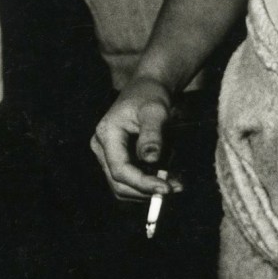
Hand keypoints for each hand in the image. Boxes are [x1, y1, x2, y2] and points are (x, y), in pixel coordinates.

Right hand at [90, 78, 181, 201]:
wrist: (147, 88)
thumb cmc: (151, 95)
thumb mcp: (155, 111)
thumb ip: (152, 134)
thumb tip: (151, 160)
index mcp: (107, 134)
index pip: (120, 169)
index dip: (142, 183)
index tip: (167, 188)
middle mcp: (101, 147)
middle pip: (119, 183)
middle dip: (146, 190)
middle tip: (175, 188)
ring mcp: (107, 155)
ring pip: (123, 186)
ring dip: (147, 190)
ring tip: (174, 182)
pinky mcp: (117, 159)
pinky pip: (129, 179)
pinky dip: (147, 183)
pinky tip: (166, 177)